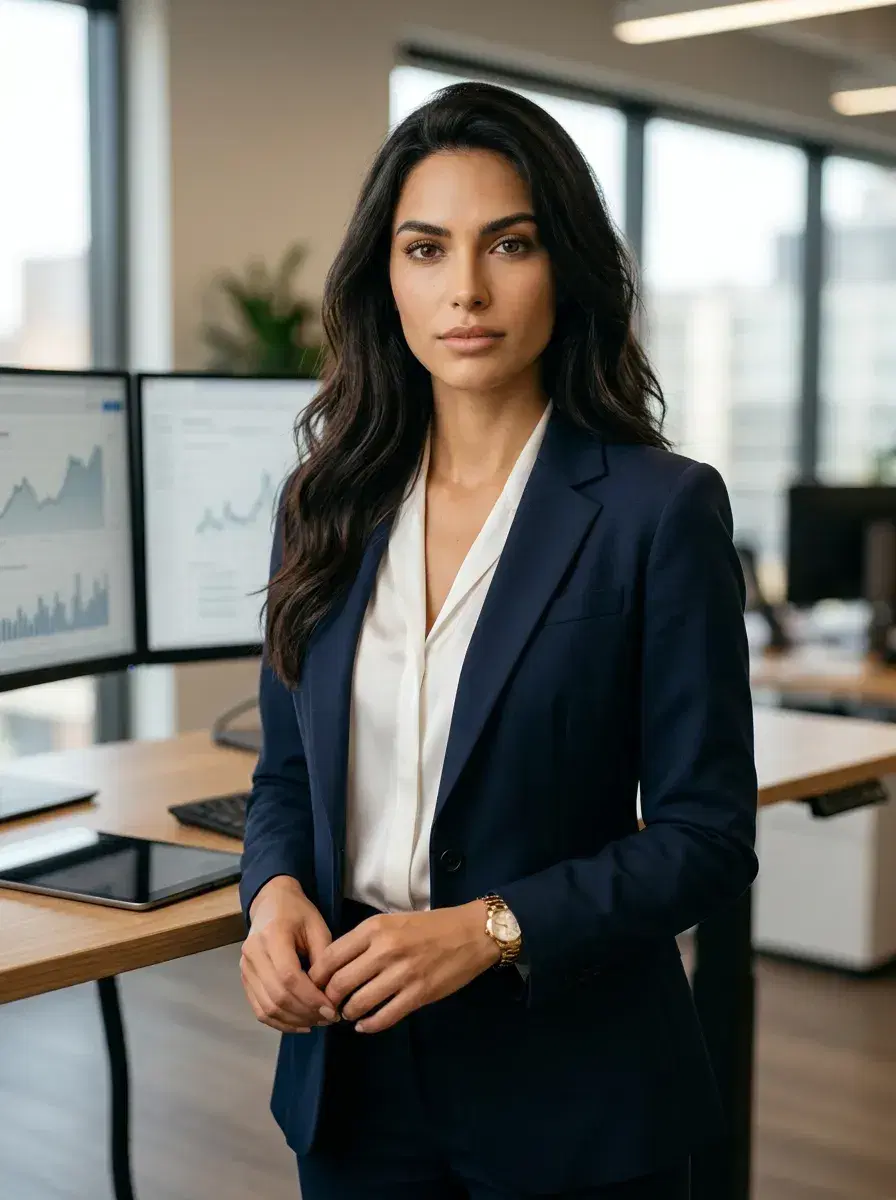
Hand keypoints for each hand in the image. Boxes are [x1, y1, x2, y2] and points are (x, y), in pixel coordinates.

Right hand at [240, 876, 342, 1033]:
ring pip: (267, 1008)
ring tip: (317, 1021)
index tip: (332, 1009)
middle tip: (328, 1018)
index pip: (289, 977)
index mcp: (272, 935)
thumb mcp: (318, 927)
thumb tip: (329, 995)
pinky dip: (280, 1022)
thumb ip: (324, 959)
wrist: (271, 902)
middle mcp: (253, 954)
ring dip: (294, 1021)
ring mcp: (245, 968)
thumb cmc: (298, 912)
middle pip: (277, 996)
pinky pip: (259, 1009)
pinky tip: (300, 1023)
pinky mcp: (245, 979)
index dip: (311, 998)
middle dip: (305, 1013)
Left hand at [306, 901, 499, 1033]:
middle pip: (339, 984)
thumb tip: (335, 967)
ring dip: (349, 1014)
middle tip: (330, 1006)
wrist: (471, 933)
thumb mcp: (391, 921)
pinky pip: (384, 1017)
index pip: (330, 957)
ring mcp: (402, 974)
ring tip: (350, 1014)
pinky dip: (370, 1025)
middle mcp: (384, 950)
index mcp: (374, 928)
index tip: (315, 987)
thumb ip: (364, 941)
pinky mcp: (418, 994)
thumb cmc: (429, 926)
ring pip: (359, 1003)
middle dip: (329, 1000)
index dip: (317, 977)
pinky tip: (366, 1025)